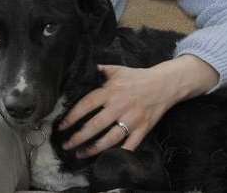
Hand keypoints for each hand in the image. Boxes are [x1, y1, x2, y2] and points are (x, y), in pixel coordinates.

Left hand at [58, 55, 217, 157]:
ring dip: (93, 149)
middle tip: (66, 145)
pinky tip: (106, 159)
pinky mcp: (143, 128)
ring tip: (81, 154)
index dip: (72, 117)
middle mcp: (120, 106)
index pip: (86, 105)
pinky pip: (130, 145)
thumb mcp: (119, 70)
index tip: (61, 126)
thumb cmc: (139, 77)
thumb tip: (87, 68)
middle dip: (78, 138)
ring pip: (109, 139)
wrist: (165, 84)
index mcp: (111, 91)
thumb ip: (102, 70)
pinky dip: (119, 154)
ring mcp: (132, 119)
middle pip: (94, 126)